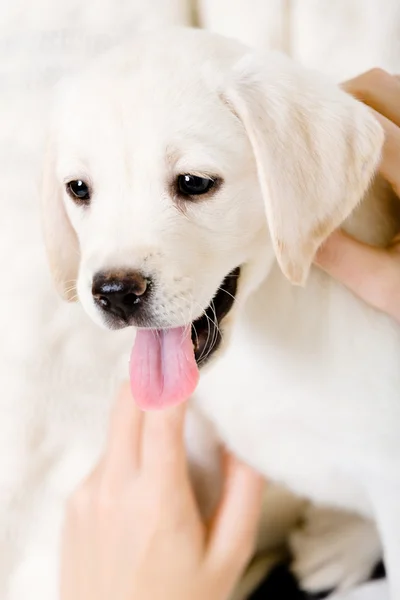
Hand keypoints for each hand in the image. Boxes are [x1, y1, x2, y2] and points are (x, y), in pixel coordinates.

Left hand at [60, 384, 263, 599]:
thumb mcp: (227, 557)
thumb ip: (244, 496)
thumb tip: (242, 446)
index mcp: (158, 500)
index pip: (160, 415)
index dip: (170, 374)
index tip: (180, 348)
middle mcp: (113, 489)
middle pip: (125, 404)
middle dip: (148, 377)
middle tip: (168, 365)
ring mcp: (87, 495)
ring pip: (115, 431)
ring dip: (140, 422)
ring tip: (166, 456)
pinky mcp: (74, 505)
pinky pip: (104, 461)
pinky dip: (126, 456)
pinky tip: (142, 492)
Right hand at [315, 69, 399, 322]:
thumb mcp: (386, 287)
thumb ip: (339, 258)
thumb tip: (290, 232)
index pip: (365, 132)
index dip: (321, 129)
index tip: (289, 139)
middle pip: (383, 87)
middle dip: (340, 98)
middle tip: (312, 132)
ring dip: (366, 100)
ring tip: (338, 134)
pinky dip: (387, 108)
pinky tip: (370, 138)